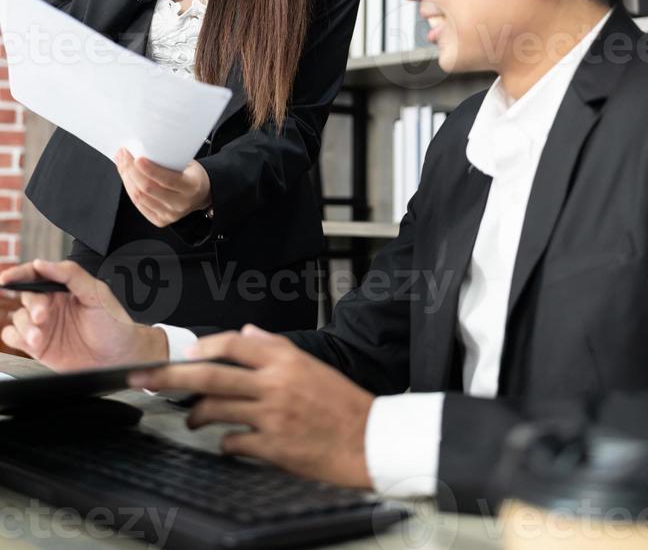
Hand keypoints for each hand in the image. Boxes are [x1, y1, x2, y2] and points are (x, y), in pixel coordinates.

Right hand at [0, 259, 166, 370]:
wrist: (118, 356)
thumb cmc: (112, 322)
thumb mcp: (97, 293)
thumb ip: (71, 275)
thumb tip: (43, 264)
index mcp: (63, 288)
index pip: (36, 275)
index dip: (19, 274)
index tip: (7, 278)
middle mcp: (50, 305)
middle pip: (27, 297)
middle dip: (33, 305)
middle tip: (43, 316)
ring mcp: (43, 326)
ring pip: (18, 318)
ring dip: (25, 326)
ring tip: (39, 337)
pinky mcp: (37, 346)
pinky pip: (13, 337)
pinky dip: (16, 337)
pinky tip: (31, 341)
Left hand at [115, 149, 211, 227]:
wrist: (200, 195)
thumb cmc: (191, 175)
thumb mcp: (187, 164)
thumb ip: (168, 160)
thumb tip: (141, 150)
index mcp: (190, 187)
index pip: (167, 180)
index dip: (149, 169)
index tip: (137, 158)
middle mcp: (180, 204)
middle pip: (148, 189)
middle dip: (131, 170)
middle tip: (124, 155)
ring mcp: (170, 215)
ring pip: (140, 197)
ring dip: (127, 179)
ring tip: (122, 163)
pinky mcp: (160, 220)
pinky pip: (138, 204)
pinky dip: (129, 189)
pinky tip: (126, 177)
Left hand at [129, 325, 373, 488]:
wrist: (367, 439)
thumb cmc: (341, 403)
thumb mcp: (310, 364)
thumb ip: (274, 347)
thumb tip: (246, 334)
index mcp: (284, 360)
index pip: (232, 344)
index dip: (202, 348)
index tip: (183, 355)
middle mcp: (275, 384)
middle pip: (210, 376)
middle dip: (170, 377)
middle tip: (144, 378)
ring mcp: (272, 417)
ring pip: (216, 410)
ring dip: (196, 415)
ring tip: (193, 419)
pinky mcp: (272, 448)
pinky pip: (233, 442)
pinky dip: (224, 443)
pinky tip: (227, 442)